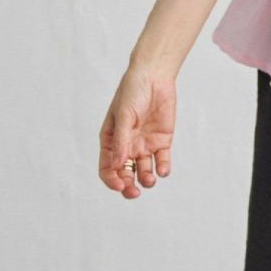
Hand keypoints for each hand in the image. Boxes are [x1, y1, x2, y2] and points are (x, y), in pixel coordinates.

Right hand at [98, 67, 176, 198]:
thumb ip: (121, 141)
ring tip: (150, 179)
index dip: (112, 180)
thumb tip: (118, 166)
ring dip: (146, 179)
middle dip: (128, 186)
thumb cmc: (132, 92)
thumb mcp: (124, 116)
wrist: (154, 78)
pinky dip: (162, 169)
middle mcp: (127, 146)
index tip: (120, 185)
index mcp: (111, 141)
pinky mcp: (161, 142)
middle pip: (125, 174)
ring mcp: (144, 145)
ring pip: (144, 171)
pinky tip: (163, 171)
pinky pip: (162, 161)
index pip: (107, 168)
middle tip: (135, 192)